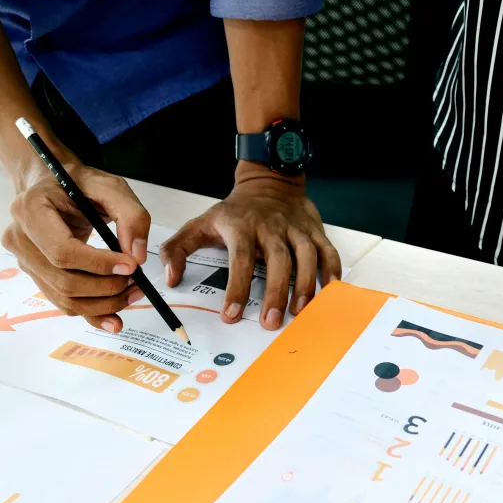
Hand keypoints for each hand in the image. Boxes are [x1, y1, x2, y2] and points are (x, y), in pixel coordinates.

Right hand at [2, 162, 151, 332]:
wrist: (54, 185)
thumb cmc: (80, 184)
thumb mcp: (111, 187)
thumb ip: (131, 216)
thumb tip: (136, 256)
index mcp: (31, 209)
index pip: (63, 251)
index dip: (99, 264)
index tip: (130, 266)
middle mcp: (20, 238)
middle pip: (64, 280)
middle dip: (106, 287)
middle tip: (137, 281)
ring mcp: (25, 261)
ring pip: (64, 298)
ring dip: (103, 304)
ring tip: (132, 292)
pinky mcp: (37, 276)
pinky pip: (63, 303)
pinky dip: (92, 313)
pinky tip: (114, 317)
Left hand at [160, 164, 340, 329]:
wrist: (268, 180)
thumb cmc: (234, 211)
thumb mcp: (200, 224)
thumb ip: (177, 250)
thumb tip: (170, 278)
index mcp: (241, 227)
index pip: (239, 259)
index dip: (237, 288)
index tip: (232, 314)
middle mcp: (270, 227)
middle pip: (277, 260)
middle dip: (276, 292)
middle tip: (271, 322)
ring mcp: (295, 228)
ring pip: (306, 255)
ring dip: (305, 284)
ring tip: (300, 311)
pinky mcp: (314, 229)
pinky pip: (327, 249)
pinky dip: (332, 270)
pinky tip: (329, 291)